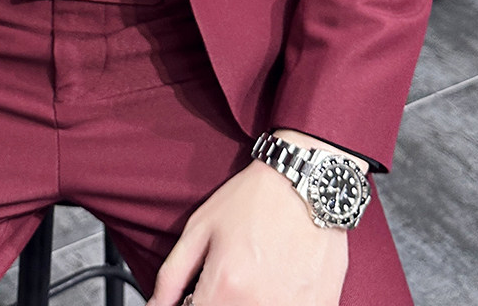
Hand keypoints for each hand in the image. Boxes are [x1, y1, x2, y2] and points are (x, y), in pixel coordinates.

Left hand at [147, 159, 348, 305]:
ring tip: (252, 278)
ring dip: (248, 303)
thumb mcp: (200, 228)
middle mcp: (260, 305)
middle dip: (219, 302)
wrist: (306, 183)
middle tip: (227, 282)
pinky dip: (278, 301)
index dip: (192, 304)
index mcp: (226, 286)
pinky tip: (277, 282)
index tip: (197, 294)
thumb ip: (171, 275)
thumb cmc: (253, 200)